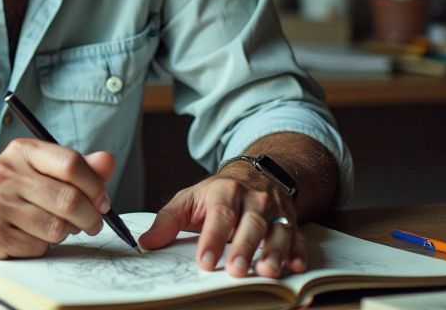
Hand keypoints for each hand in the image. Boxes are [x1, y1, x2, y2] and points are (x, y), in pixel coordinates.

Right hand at [0, 138, 115, 257]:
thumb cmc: (6, 186)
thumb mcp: (36, 166)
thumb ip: (74, 166)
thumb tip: (108, 161)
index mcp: (21, 151)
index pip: (70, 163)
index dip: (95, 185)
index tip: (103, 201)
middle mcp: (5, 174)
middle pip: (68, 200)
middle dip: (90, 217)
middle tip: (93, 223)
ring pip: (56, 228)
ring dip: (65, 232)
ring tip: (58, 227)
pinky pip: (37, 247)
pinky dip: (42, 246)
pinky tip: (31, 235)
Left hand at [138, 164, 303, 277]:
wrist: (254, 174)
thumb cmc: (217, 193)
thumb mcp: (189, 199)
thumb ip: (168, 221)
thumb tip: (147, 243)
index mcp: (224, 191)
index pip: (219, 215)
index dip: (212, 239)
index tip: (205, 261)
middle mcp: (253, 198)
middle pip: (250, 224)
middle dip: (243, 248)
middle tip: (235, 271)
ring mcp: (275, 210)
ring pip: (277, 230)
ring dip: (274, 252)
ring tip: (267, 272)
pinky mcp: (291, 221)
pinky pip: (299, 236)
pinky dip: (299, 251)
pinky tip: (296, 266)